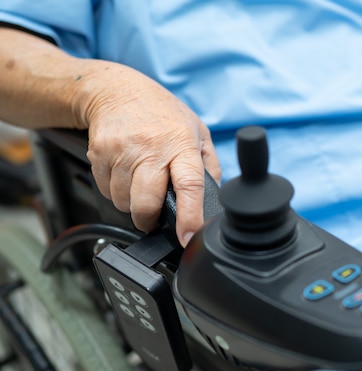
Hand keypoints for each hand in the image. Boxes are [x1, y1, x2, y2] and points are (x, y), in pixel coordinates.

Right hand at [80, 63, 220, 245]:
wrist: (117, 90)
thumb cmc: (163, 114)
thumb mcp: (198, 133)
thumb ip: (208, 167)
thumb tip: (212, 201)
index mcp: (181, 144)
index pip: (189, 186)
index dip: (189, 217)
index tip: (188, 237)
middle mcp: (151, 148)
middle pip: (146, 203)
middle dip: (149, 220)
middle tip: (154, 217)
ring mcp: (122, 151)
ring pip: (123, 202)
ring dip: (131, 204)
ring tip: (140, 184)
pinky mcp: (98, 154)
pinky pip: (105, 191)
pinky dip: (115, 192)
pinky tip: (124, 174)